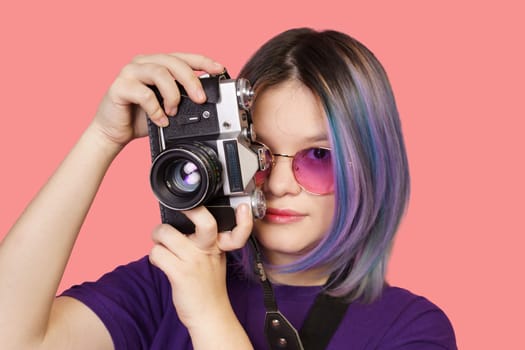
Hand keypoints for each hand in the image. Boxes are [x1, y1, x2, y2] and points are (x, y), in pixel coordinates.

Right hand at [91, 53, 224, 146]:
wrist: (114, 132)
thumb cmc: (140, 117)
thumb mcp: (168, 106)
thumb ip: (183, 97)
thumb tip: (204, 97)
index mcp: (157, 63)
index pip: (183, 57)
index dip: (203, 61)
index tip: (219, 69)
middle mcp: (143, 63)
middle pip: (173, 62)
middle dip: (192, 80)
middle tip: (201, 99)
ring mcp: (129, 72)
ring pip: (159, 73)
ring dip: (173, 94)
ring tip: (173, 111)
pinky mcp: (119, 86)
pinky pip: (143, 93)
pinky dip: (156, 109)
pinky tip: (160, 120)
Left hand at [148, 204, 252, 330]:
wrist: (209, 315)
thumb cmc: (208, 285)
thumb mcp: (215, 259)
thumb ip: (206, 241)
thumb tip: (180, 223)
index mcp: (220, 245)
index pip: (238, 230)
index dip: (243, 220)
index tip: (243, 209)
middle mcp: (209, 250)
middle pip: (204, 221)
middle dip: (189, 211)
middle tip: (178, 215)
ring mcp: (195, 261)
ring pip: (165, 233)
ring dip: (157, 239)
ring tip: (163, 248)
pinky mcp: (180, 274)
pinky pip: (157, 253)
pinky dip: (155, 257)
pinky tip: (162, 263)